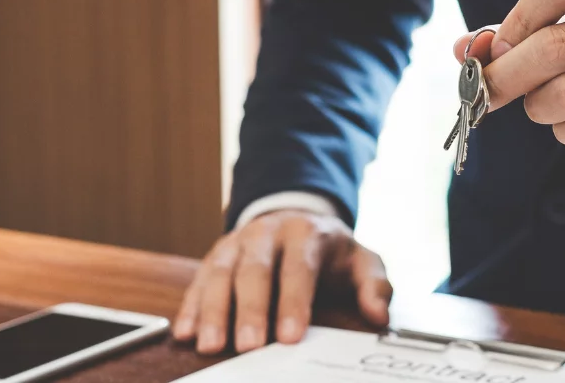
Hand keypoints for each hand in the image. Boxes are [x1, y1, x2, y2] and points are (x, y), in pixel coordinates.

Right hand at [172, 209, 391, 353]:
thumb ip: (375, 285)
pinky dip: (191, 306)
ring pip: (220, 273)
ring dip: (213, 310)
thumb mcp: (362, 260)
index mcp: (306, 233)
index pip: (299, 268)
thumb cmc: (331, 251)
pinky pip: (199, 279)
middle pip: (254, 270)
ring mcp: (237, 242)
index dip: (294, 302)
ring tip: (210, 346)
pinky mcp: (216, 255)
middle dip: (250, 310)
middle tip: (249, 346)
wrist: (297, 217)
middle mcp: (267, 232)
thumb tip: (379, 314)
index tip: (291, 336)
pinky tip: (185, 332)